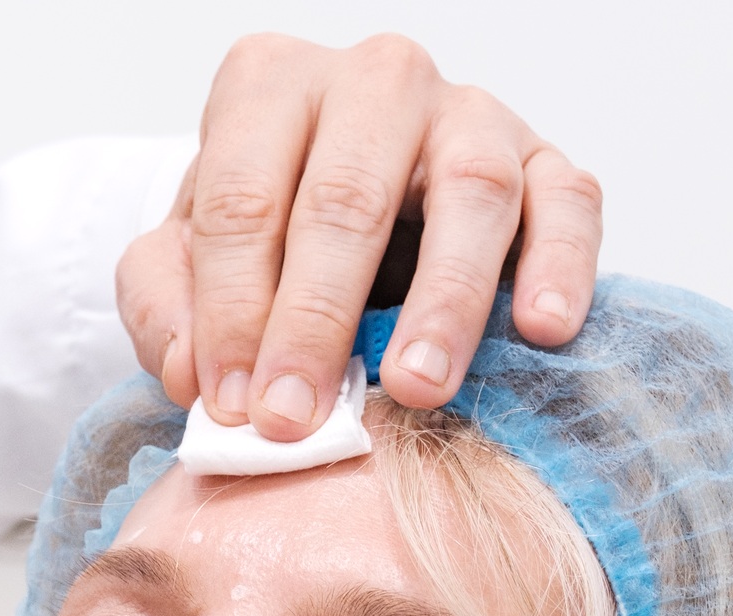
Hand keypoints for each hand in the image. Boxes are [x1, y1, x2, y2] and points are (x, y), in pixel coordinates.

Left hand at [118, 33, 602, 438]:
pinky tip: (541, 329)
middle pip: (346, 197)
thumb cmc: (261, 236)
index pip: (242, 198)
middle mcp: (372, 82)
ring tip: (417, 385)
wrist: (342, 215)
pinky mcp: (542, 158)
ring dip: (444, 301)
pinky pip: (567, 201)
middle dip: (316, 320)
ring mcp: (467, 113)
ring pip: (470, 192)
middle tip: (299, 416)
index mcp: (268, 87)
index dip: (231, 308)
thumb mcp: (180, 262)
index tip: (230, 402)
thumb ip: (165, 308)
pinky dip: (562, 265)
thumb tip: (194, 374)